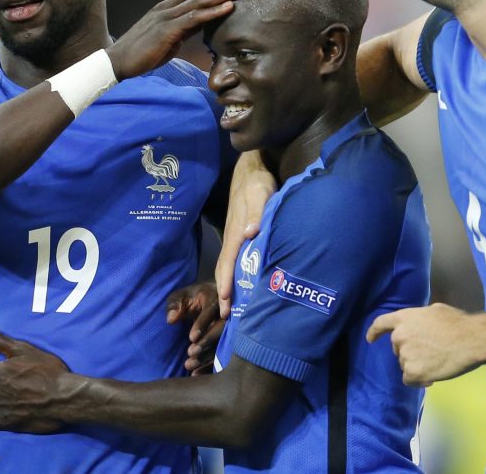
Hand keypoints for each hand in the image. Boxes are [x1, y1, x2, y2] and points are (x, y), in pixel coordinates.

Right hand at [106, 0, 247, 80]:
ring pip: (199, 0)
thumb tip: (201, 24)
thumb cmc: (142, 52)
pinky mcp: (167, 31)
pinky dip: (214, 11)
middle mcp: (167, 7)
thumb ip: (184, 28)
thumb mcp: (168, 37)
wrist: (117, 62)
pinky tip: (229, 7)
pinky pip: (194, 18)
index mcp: (167, 7)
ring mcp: (167, 17)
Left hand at [166, 281, 223, 374]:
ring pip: (222, 343)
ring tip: (190, 366)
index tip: (191, 337)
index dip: (202, 324)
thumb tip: (171, 319)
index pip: (210, 311)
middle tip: (191, 353)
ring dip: (207, 356)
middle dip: (207, 342)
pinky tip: (197, 374)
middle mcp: (224, 314)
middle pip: (220, 329)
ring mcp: (227, 329)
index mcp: (214, 300)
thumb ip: (175, 305)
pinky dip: (209, 365)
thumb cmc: (190, 297)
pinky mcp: (226, 341)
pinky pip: (221, 354)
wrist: (207, 297)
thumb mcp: (180, 296)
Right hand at [216, 151, 275, 316]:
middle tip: (226, 316)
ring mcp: (236, 236)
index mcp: (236, 233)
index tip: (226, 305)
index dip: (226, 285)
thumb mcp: (261, 193)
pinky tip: (242, 282)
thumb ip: (256, 212)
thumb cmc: (257, 182)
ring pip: (229, 265)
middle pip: (225, 269)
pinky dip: (234, 273)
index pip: (229, 264)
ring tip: (231, 306)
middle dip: (225, 292)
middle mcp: (233, 237)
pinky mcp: (240, 233)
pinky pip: (235, 258)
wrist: (251, 169)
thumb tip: (250, 234)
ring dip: (228, 285)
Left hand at [366, 303, 481, 386]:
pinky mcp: (413, 372)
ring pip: (405, 365)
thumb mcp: (434, 311)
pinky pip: (409, 379)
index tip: (370, 339)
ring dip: (416, 366)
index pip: (381, 323)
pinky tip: (432, 376)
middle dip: (410, 352)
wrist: (470, 339)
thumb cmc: (456, 323)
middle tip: (429, 352)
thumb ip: (419, 319)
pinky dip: (418, 380)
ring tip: (436, 363)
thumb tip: (420, 325)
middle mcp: (399, 336)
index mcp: (403, 318)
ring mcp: (404, 355)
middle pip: (398, 349)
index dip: (374, 332)